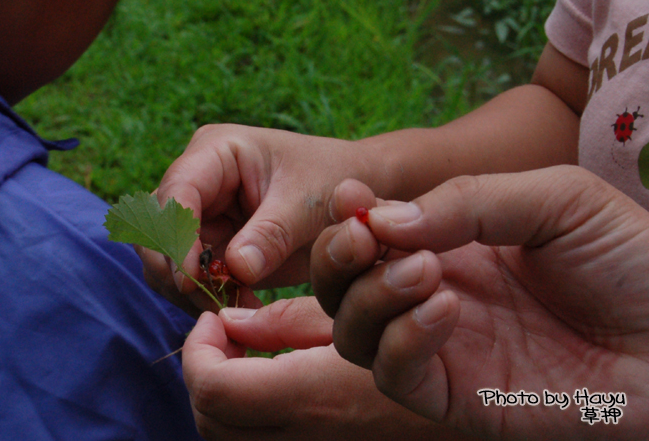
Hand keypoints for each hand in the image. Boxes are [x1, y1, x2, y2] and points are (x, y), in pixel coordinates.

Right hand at [141, 124, 377, 312]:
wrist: (352, 195)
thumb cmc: (332, 179)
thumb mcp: (307, 202)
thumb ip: (272, 233)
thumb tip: (235, 268)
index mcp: (216, 152)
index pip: (177, 190)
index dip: (176, 235)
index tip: (191, 277)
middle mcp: (198, 181)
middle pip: (156, 227)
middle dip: (175, 268)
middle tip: (210, 300)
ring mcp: (200, 216)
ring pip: (163, 258)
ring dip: (186, 289)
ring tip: (229, 306)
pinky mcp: (209, 246)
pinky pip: (187, 278)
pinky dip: (202, 298)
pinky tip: (236, 307)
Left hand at [182, 296, 471, 439]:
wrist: (543, 398)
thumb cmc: (466, 339)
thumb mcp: (370, 313)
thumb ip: (298, 318)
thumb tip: (231, 323)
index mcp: (318, 399)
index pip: (212, 388)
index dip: (197, 351)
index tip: (215, 318)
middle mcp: (317, 439)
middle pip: (214, 423)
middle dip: (209, 371)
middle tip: (227, 334)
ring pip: (237, 438)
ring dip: (232, 390)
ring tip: (253, 351)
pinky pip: (271, 440)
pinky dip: (259, 408)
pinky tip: (286, 372)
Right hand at [311, 165, 648, 438]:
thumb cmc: (633, 259)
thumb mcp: (556, 200)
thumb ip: (471, 201)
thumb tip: (385, 219)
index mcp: (453, 244)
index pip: (374, 232)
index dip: (349, 215)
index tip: (350, 197)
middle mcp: (434, 294)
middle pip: (343, 285)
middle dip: (337, 257)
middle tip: (364, 237)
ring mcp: (443, 347)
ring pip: (353, 332)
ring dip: (368, 296)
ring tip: (423, 270)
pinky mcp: (457, 398)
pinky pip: (396, 376)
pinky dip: (401, 340)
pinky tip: (444, 310)